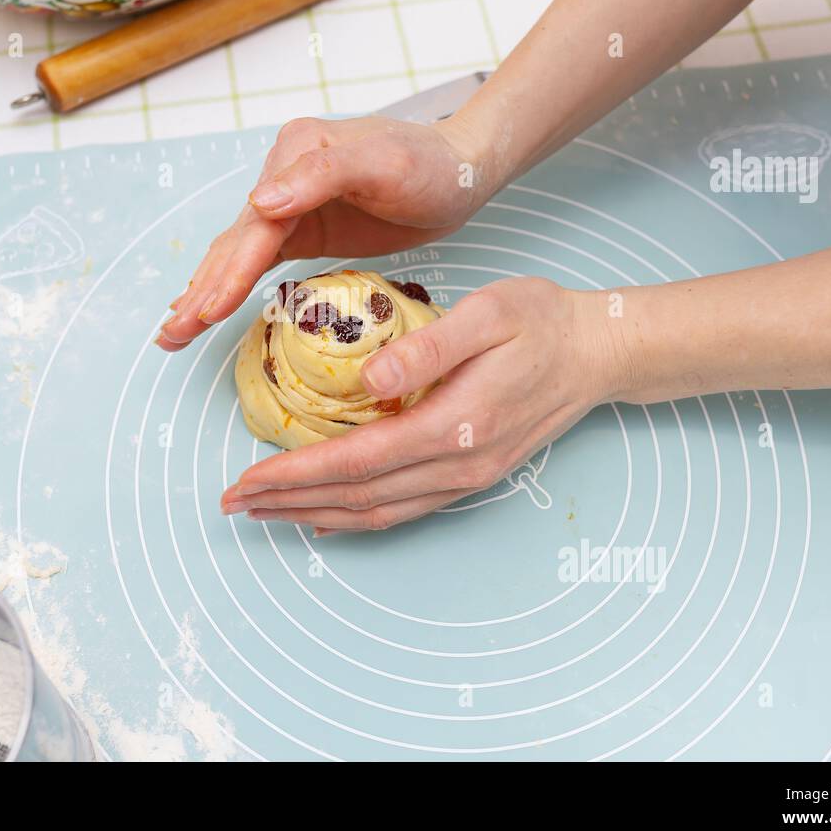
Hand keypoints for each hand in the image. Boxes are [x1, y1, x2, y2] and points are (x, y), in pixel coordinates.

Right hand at [157, 113, 488, 350]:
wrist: (461, 169)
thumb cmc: (430, 163)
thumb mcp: (383, 163)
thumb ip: (321, 176)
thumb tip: (260, 203)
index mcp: (297, 153)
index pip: (258, 224)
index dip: (232, 271)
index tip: (208, 310)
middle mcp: (284, 174)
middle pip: (237, 241)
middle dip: (203, 291)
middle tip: (172, 334)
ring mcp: (289, 201)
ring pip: (239, 252)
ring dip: (205, 291)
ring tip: (173, 331)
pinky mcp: (302, 225)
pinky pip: (258, 257)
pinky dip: (231, 282)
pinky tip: (208, 306)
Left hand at [219, 278, 625, 531]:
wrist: (598, 352)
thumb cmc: (542, 322)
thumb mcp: (489, 313)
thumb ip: (429, 348)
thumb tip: (368, 380)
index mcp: (456, 424)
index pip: (359, 459)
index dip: (297, 472)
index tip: (247, 475)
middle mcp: (459, 464)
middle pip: (359, 497)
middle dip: (289, 501)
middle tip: (232, 502)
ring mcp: (467, 477)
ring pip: (378, 512)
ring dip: (315, 515)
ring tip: (264, 513)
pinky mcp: (471, 475)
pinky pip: (403, 510)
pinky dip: (357, 517)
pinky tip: (325, 517)